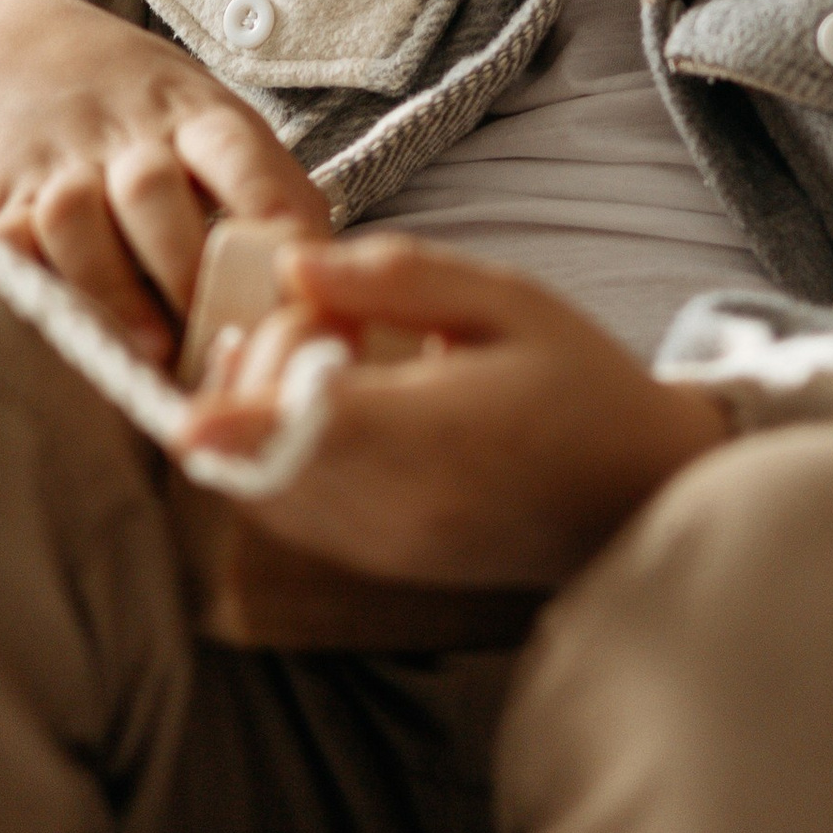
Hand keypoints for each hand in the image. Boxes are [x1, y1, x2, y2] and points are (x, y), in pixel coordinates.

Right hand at [0, 0, 327, 355]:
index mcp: (194, 113)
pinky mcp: (8, 196)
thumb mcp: (211, 119)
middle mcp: (125, 134)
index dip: (265, 202)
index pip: (234, 148)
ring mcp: (61, 162)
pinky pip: (8, 239)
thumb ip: (266, 188)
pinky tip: (62, 320)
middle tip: (220, 336)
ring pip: (75, 216)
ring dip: (112, 289)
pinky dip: (26, 280)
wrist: (18, 50)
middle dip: (185, 269)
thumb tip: (332, 277)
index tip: (293, 265)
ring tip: (149, 349)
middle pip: (151, 189)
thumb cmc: (143, 109)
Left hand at [169, 232, 726, 588]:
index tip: (191, 404)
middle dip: (262, 376)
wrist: (641, 491)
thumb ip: (395, 278)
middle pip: (261, 456)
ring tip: (330, 363)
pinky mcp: (377, 565)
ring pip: (261, 494)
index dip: (236, 421)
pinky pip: (288, 515)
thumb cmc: (582, 384)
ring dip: (258, 422)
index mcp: (434, 435)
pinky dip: (276, 459)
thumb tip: (292, 267)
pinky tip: (330, 409)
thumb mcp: (507, 300)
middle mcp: (396, 506)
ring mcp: (382, 547)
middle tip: (331, 324)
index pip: (307, 436)